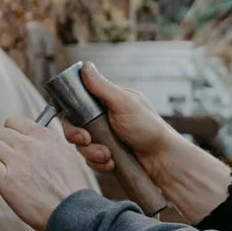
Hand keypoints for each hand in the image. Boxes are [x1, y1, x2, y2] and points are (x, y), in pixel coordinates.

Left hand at [0, 116, 95, 230]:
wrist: (71, 212)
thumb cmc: (70, 190)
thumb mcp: (65, 156)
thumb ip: (46, 145)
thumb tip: (28, 142)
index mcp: (46, 137)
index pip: (14, 122)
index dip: (10, 133)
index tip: (11, 144)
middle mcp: (30, 145)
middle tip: (2, 159)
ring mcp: (17, 161)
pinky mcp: (6, 179)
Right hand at [61, 62, 176, 181]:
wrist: (162, 159)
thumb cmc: (148, 128)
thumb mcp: (124, 103)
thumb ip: (102, 87)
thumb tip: (85, 66)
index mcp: (106, 101)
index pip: (76, 103)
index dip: (69, 114)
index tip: (73, 122)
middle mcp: (103, 118)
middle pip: (73, 126)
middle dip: (77, 136)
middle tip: (86, 140)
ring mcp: (104, 137)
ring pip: (82, 146)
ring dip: (92, 153)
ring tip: (107, 156)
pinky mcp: (106, 155)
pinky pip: (91, 161)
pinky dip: (99, 164)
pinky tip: (112, 164)